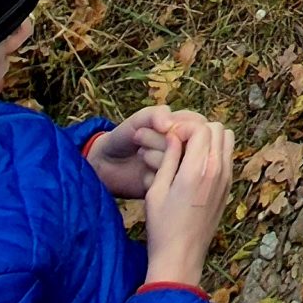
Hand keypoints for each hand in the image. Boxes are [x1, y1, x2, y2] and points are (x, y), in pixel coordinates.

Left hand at [87, 105, 205, 198]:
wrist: (104, 166)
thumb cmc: (123, 137)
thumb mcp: (138, 120)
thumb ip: (154, 115)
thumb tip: (169, 124)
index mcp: (184, 126)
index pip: (198, 125)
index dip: (179, 128)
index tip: (160, 129)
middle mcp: (185, 148)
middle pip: (191, 146)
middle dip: (163, 143)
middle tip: (141, 142)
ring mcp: (178, 168)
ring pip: (181, 165)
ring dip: (158, 159)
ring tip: (141, 154)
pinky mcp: (169, 187)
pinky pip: (171, 184)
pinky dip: (156, 178)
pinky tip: (143, 174)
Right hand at [143, 113, 234, 289]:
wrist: (181, 257)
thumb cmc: (162, 227)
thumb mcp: (156, 191)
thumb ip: (169, 158)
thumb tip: (176, 136)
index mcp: (198, 169)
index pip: (201, 128)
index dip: (184, 127)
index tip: (170, 137)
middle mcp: (217, 170)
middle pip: (218, 128)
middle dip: (198, 129)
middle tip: (180, 142)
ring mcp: (226, 179)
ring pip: (228, 140)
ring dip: (210, 139)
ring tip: (188, 153)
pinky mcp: (228, 188)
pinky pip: (227, 157)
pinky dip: (215, 153)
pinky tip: (195, 167)